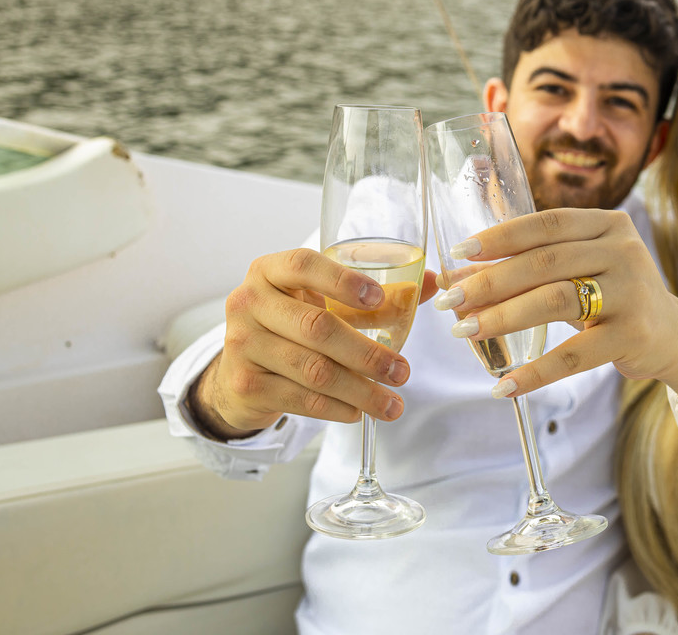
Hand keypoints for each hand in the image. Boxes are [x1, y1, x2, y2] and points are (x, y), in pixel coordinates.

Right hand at [189, 248, 437, 438]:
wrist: (241, 370)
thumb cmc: (294, 325)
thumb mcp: (325, 302)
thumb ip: (377, 294)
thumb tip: (435, 283)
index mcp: (270, 271)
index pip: (303, 265)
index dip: (342, 281)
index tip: (379, 297)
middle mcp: (249, 302)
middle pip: (317, 327)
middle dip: (367, 354)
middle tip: (402, 372)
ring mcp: (242, 344)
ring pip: (313, 370)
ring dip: (360, 391)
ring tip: (392, 404)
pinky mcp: (246, 383)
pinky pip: (301, 398)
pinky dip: (336, 408)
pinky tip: (357, 412)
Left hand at [436, 209, 677, 403]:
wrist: (675, 336)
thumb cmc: (615, 298)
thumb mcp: (583, 270)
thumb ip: (534, 267)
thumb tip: (463, 276)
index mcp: (608, 225)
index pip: (546, 224)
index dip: (501, 236)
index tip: (460, 252)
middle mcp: (623, 251)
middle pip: (544, 262)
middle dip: (490, 281)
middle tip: (451, 300)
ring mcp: (631, 292)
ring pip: (555, 301)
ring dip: (503, 318)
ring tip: (466, 332)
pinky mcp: (633, 335)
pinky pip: (574, 356)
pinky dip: (535, 372)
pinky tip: (504, 385)